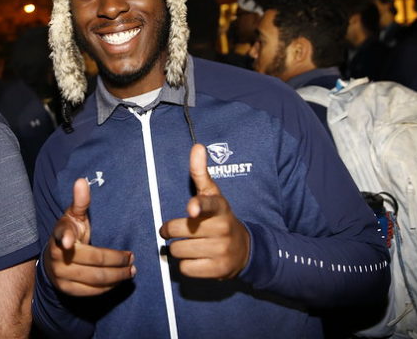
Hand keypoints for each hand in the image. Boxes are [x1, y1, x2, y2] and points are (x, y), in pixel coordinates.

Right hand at [44, 177, 135, 295]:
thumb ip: (80, 201)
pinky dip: (109, 287)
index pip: (64, 235)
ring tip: (131, 270)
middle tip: (132, 258)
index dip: (67, 238)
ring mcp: (61, 276)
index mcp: (61, 234)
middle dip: (117, 261)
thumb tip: (82, 180)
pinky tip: (119, 280)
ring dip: (117, 276)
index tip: (70, 241)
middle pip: (94, 261)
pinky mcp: (67, 290)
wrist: (53, 259)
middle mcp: (58, 257)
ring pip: (95, 279)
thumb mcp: (73, 216)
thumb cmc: (70, 232)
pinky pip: (92, 291)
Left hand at [159, 144, 250, 279]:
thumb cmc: (218, 218)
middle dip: (172, 231)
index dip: (198, 206)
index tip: (192, 210)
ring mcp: (222, 251)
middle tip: (178, 230)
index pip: (208, 205)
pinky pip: (186, 269)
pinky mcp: (219, 270)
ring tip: (190, 245)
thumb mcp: (213, 195)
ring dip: (178, 249)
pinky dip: (186, 265)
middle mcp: (222, 229)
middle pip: (179, 231)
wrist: (244, 250)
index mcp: (220, 208)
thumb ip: (200, 172)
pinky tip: (197, 259)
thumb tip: (197, 146)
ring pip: (179, 251)